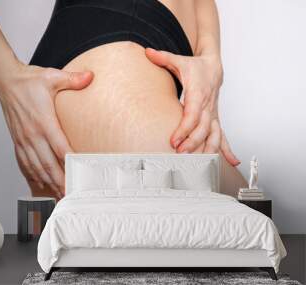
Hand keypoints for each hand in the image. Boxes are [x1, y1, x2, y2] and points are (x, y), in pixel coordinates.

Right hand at [0, 63, 93, 198]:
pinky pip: (24, 162)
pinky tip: (40, 183)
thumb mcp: (53, 77)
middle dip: (60, 181)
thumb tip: (90, 76)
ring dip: (48, 182)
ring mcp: (24, 139)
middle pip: (48, 164)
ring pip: (36, 166)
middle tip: (71, 194)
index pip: (60, 147)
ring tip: (59, 194)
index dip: (71, 163)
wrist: (6, 81)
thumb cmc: (29, 81)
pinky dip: (33, 175)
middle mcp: (33, 134)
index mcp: (44, 121)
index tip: (81, 175)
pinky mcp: (17, 141)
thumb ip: (72, 79)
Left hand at [145, 48, 239, 165]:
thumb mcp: (179, 60)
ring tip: (201, 166)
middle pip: (203, 128)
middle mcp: (208, 106)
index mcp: (198, 93)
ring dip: (208, 150)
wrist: (213, 66)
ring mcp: (213, 114)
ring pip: (215, 134)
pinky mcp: (214, 119)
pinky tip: (232, 162)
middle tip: (180, 155)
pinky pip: (222, 136)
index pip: (192, 114)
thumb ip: (162, 57)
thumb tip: (147, 52)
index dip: (184, 129)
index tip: (174, 141)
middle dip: (193, 143)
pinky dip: (227, 149)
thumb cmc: (195, 66)